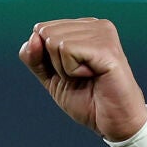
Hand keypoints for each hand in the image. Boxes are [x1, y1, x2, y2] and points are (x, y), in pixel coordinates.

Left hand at [19, 18, 146, 141]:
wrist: (113, 122)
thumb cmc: (88, 101)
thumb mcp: (51, 78)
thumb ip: (35, 58)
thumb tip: (33, 36)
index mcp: (83, 28)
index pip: (41, 30)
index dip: (46, 59)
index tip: (70, 73)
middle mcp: (94, 24)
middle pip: (46, 33)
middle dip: (54, 63)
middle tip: (80, 77)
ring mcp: (102, 33)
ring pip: (54, 41)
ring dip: (64, 68)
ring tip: (87, 77)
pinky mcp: (105, 46)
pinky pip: (67, 50)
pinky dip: (72, 71)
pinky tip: (92, 75)